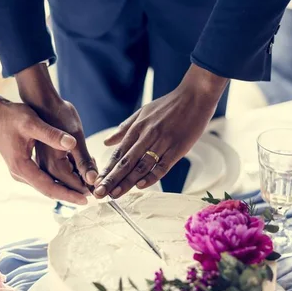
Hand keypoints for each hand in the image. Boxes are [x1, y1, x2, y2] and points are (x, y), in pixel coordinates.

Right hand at [16, 63, 97, 193]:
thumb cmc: (11, 116)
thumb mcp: (32, 122)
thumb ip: (52, 134)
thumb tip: (72, 143)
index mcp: (23, 167)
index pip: (50, 188)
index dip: (69, 194)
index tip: (85, 199)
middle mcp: (21, 174)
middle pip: (49, 191)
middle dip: (70, 195)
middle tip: (90, 198)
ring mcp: (21, 172)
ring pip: (46, 186)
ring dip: (65, 188)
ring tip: (85, 190)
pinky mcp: (23, 167)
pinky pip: (43, 179)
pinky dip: (57, 181)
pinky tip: (71, 178)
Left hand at [93, 65, 228, 198]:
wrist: (195, 96)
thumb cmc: (169, 104)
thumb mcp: (143, 112)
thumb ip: (125, 128)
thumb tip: (106, 142)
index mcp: (137, 128)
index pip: (118, 153)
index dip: (107, 169)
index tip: (97, 182)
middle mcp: (147, 136)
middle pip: (126, 162)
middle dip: (111, 179)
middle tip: (99, 194)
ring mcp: (162, 142)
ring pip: (141, 166)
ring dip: (127, 182)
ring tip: (115, 194)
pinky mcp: (178, 148)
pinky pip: (163, 166)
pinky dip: (151, 176)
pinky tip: (140, 185)